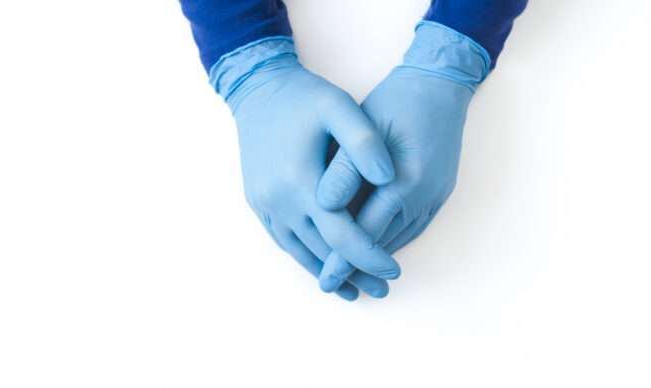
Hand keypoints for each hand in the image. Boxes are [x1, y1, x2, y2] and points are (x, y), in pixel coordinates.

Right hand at [212, 38, 400, 299]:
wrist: (258, 90)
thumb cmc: (305, 98)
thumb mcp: (339, 108)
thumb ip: (365, 142)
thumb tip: (389, 178)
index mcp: (300, 179)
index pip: (341, 234)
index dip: (369, 255)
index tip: (393, 270)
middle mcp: (278, 199)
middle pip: (321, 250)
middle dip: (354, 272)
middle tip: (383, 288)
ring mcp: (264, 204)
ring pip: (300, 251)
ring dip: (328, 272)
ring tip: (357, 290)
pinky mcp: (257, 202)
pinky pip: (283, 241)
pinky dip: (306, 258)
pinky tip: (323, 266)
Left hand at [315, 22, 490, 292]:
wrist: (440, 85)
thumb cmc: (396, 102)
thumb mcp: (365, 127)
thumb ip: (345, 168)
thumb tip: (324, 205)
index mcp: (405, 182)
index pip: (367, 232)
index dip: (343, 258)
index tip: (324, 279)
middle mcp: (424, 196)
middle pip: (385, 244)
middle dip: (357, 267)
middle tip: (330, 284)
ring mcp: (436, 197)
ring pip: (400, 239)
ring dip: (375, 258)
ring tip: (349, 273)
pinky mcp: (439, 194)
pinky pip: (412, 228)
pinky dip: (391, 241)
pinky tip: (374, 246)